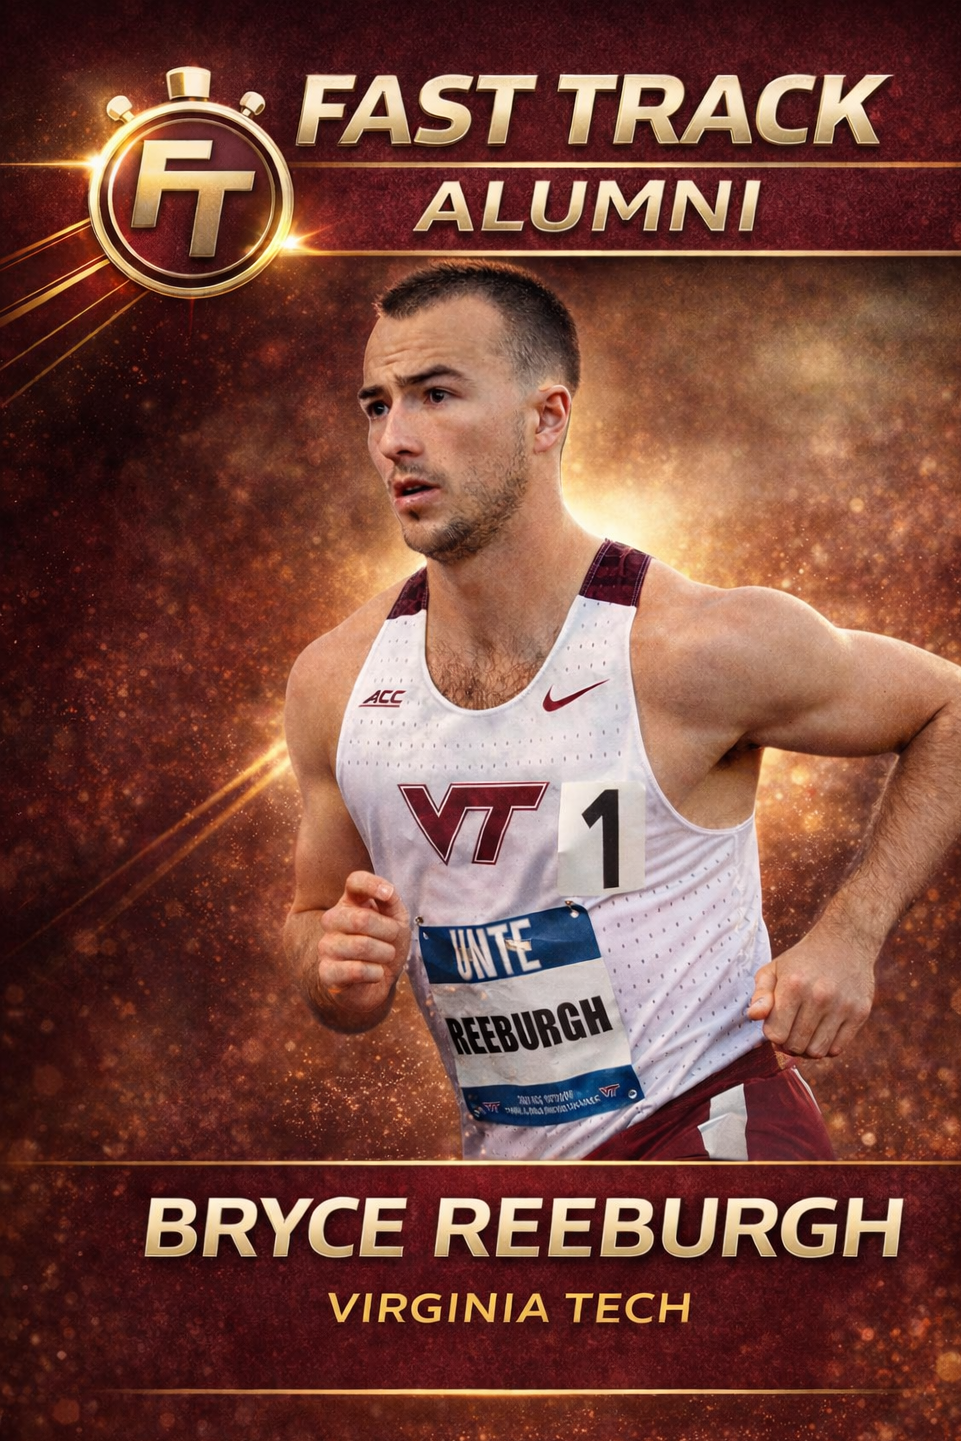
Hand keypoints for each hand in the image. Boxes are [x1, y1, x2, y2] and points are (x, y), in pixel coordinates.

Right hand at [316, 871, 410, 1020]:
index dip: (373, 885)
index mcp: (350, 902)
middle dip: (389, 932)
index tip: (389, 896)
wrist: (377, 983)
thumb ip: (392, 901)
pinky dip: (376, 973)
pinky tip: (376, 973)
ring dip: (385, 954)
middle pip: (361, 919)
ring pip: (361, 946)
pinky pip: (356, 970)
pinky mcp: (326, 972)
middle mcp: (333, 920)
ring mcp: (326, 945)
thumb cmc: (385, 945)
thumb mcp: (397, 920)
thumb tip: (387, 893)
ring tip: (385, 958)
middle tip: (393, 940)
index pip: (355, 881)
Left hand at [747, 925, 875, 1058]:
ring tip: (805, 1034)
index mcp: (793, 985)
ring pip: (817, 1052)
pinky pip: (837, 1049)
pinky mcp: (859, 1013)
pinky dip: (826, 1047)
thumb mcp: (774, 969)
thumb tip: (754, 1016)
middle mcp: (818, 996)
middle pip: (795, 1045)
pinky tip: (822, 1032)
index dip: (772, 1034)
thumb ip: (760, 994)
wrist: (845, 941)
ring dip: (807, 1049)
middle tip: (790, 1031)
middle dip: (788, 1044)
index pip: (775, 1034)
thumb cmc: (802, 960)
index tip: (777, 1024)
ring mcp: (842, 1006)